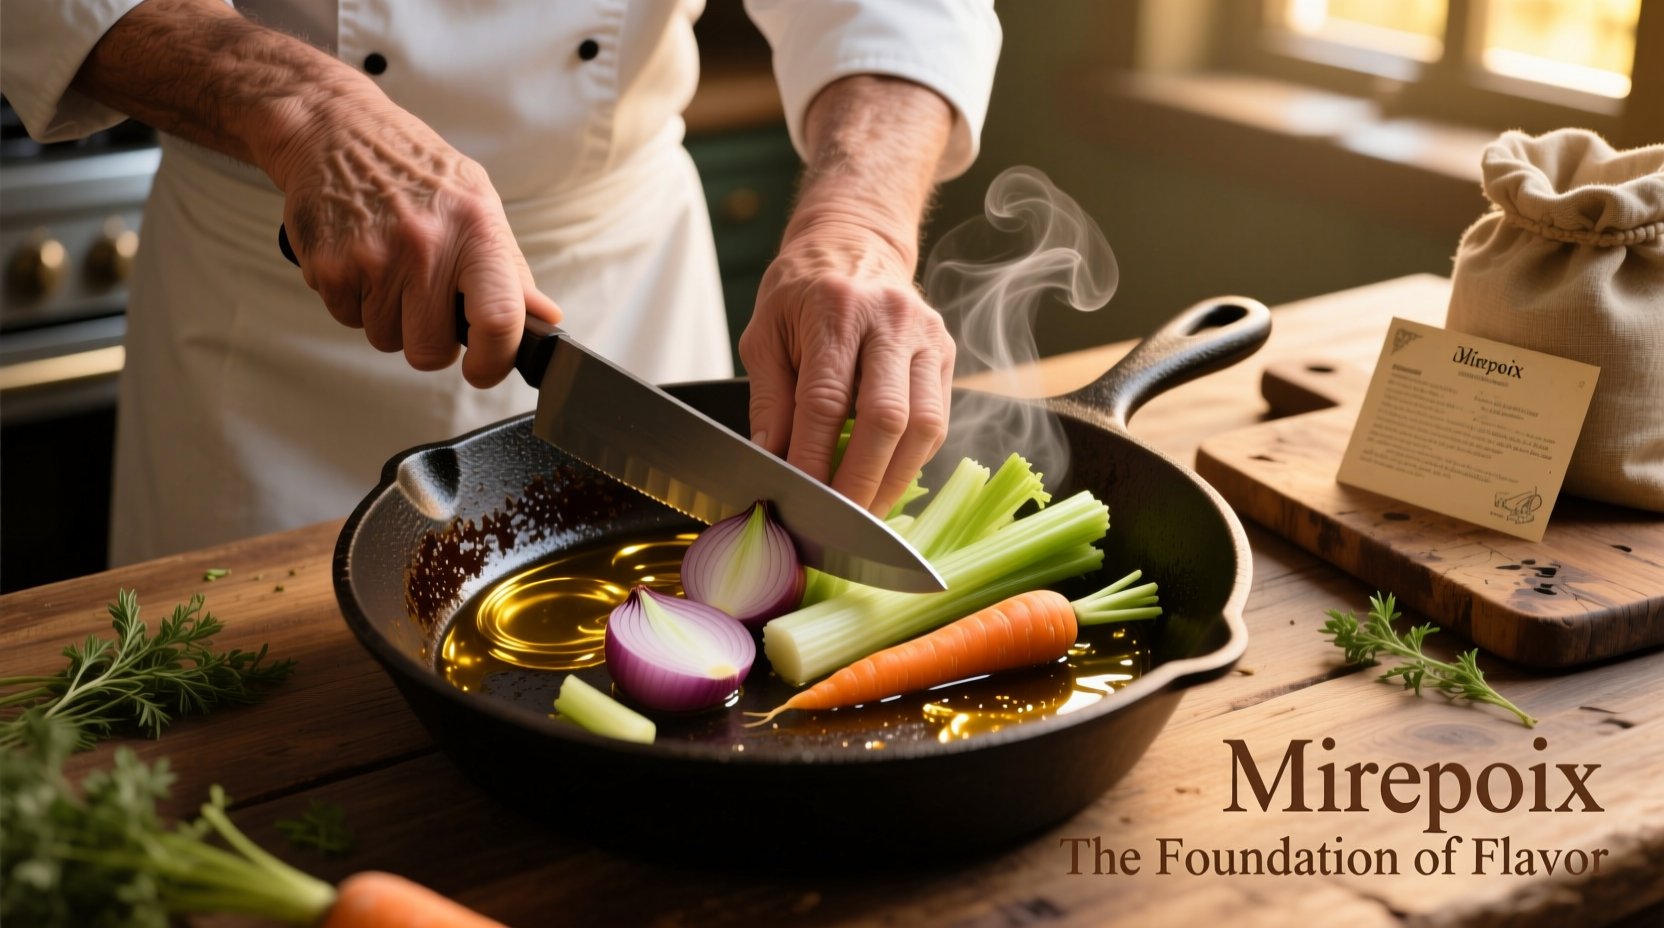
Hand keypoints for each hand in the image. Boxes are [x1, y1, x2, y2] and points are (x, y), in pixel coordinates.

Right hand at [269, 96, 560, 386]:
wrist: (336, 130)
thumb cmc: (414, 170)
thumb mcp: (478, 205)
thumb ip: (510, 270)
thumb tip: (544, 319)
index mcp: (475, 230)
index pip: (499, 319)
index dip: (494, 361)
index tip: (484, 369)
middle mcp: (425, 245)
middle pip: (430, 350)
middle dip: (430, 339)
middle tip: (425, 300)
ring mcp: (372, 258)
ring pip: (386, 339)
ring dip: (389, 317)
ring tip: (389, 266)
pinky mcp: (328, 267)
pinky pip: (349, 320)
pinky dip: (355, 301)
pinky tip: (361, 259)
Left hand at [740, 76, 955, 515]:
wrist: (854, 242)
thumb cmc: (801, 290)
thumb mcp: (765, 334)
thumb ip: (771, 400)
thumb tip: (772, 462)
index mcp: (836, 309)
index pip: (827, 401)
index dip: (815, 459)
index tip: (799, 500)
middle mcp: (891, 320)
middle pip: (887, 418)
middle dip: (862, 482)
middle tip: (838, 526)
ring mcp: (928, 336)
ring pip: (924, 425)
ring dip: (895, 481)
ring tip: (866, 516)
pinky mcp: (946, 353)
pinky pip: (938, 419)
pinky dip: (912, 461)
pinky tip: (887, 483)